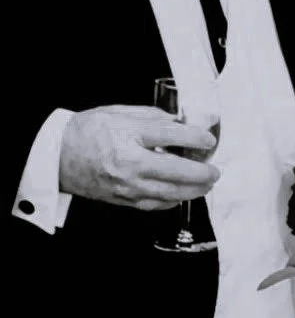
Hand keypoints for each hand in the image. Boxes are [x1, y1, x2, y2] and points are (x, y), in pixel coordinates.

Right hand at [59, 105, 220, 210]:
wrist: (57, 156)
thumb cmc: (88, 131)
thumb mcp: (121, 112)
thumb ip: (154, 117)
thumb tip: (182, 123)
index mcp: (129, 135)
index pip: (173, 136)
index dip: (197, 137)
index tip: (209, 138)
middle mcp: (129, 163)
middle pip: (177, 171)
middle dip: (202, 172)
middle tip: (215, 170)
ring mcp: (126, 185)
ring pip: (169, 193)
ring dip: (194, 190)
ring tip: (207, 184)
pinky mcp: (122, 199)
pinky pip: (154, 204)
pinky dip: (173, 201)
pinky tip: (183, 195)